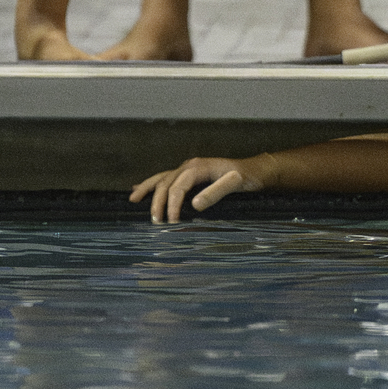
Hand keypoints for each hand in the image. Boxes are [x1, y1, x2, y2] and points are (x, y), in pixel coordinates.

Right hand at [129, 155, 264, 220]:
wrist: (254, 170)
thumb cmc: (245, 177)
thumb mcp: (234, 183)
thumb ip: (215, 192)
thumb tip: (194, 204)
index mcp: (197, 167)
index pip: (177, 186)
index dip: (172, 205)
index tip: (172, 223)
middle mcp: (189, 165)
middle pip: (166, 182)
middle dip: (157, 201)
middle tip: (155, 222)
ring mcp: (188, 168)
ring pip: (162, 177)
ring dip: (148, 189)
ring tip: (133, 199)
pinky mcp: (189, 174)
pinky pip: (166, 178)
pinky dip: (152, 183)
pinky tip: (140, 188)